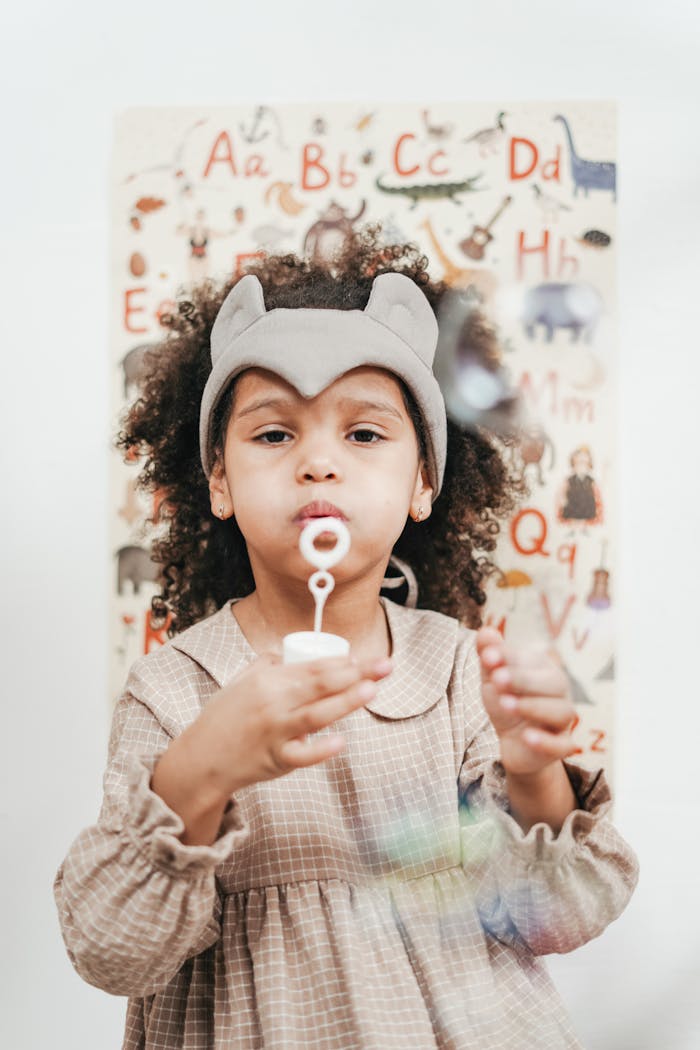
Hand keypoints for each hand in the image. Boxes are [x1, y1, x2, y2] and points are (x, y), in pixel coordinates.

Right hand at [189, 652, 392, 796]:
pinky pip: (303, 754)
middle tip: (384, 666)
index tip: (361, 659)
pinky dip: (322, 748)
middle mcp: (272, 703)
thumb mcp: (241, 681)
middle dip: (357, 673)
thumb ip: (266, 664)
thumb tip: (288, 652)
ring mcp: (275, 732)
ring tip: (372, 690)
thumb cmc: (225, 716)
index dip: (341, 661)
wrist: (203, 757)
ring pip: (317, 714)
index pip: (312, 665)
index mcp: (267, 680)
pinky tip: (342, 741)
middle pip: (321, 684)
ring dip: (347, 701)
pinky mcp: (276, 759)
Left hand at [476, 627, 578, 776]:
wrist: (515, 742)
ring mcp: (562, 721)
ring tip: (506, 704)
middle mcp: (559, 693)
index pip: (532, 660)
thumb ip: (490, 656)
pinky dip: (547, 741)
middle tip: (497, 679)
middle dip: (524, 679)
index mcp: (544, 670)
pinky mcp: (561, 746)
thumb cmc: (508, 700)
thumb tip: (485, 632)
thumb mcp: (493, 678)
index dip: (510, 657)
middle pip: (553, 683)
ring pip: (561, 712)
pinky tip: (528, 737)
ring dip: (534, 707)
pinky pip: (562, 745)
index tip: (487, 657)